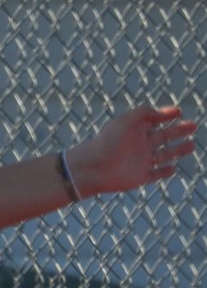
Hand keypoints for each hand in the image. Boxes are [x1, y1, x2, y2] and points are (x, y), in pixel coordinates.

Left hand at [68, 105, 196, 197]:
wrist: (94, 168)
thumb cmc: (108, 141)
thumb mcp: (127, 120)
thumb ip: (145, 113)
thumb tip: (165, 113)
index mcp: (136, 130)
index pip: (155, 120)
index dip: (166, 115)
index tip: (179, 111)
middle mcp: (140, 144)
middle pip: (164, 136)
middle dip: (179, 131)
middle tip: (193, 125)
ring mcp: (141, 161)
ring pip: (164, 155)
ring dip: (178, 150)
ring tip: (192, 145)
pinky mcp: (141, 176)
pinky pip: (156, 174)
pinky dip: (165, 172)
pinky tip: (173, 168)